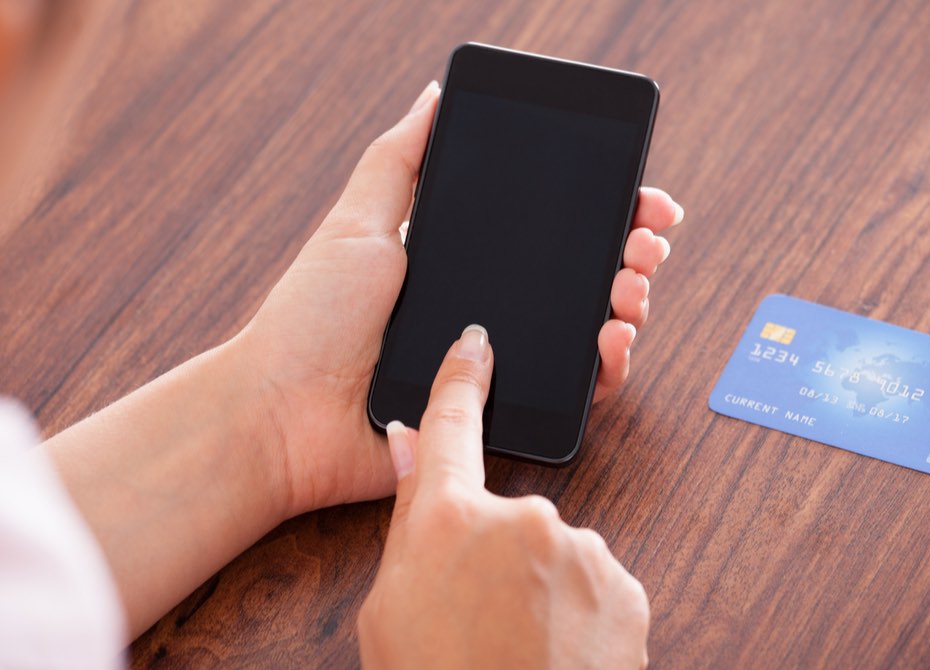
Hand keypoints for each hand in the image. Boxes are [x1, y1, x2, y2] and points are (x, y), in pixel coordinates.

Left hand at [236, 82, 683, 517]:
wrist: (284, 414)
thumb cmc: (311, 319)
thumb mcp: (355, 222)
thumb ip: (398, 160)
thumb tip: (434, 95)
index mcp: (462, 261)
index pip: (549, 229)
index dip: (601, 212)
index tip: (637, 198)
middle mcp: (489, 309)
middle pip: (582, 276)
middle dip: (629, 252)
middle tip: (645, 242)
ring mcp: (500, 363)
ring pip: (588, 331)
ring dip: (627, 304)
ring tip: (630, 286)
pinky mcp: (502, 414)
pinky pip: (572, 392)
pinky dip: (606, 366)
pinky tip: (610, 339)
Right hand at [358, 325, 649, 667]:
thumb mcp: (388, 613)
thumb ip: (409, 521)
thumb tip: (409, 445)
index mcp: (449, 520)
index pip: (452, 428)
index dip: (461, 380)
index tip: (476, 344)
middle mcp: (521, 517)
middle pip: (506, 516)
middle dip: (497, 556)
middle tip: (480, 620)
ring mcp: (581, 549)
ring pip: (556, 553)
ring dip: (542, 589)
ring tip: (520, 648)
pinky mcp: (626, 584)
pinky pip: (596, 583)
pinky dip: (581, 613)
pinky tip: (559, 654)